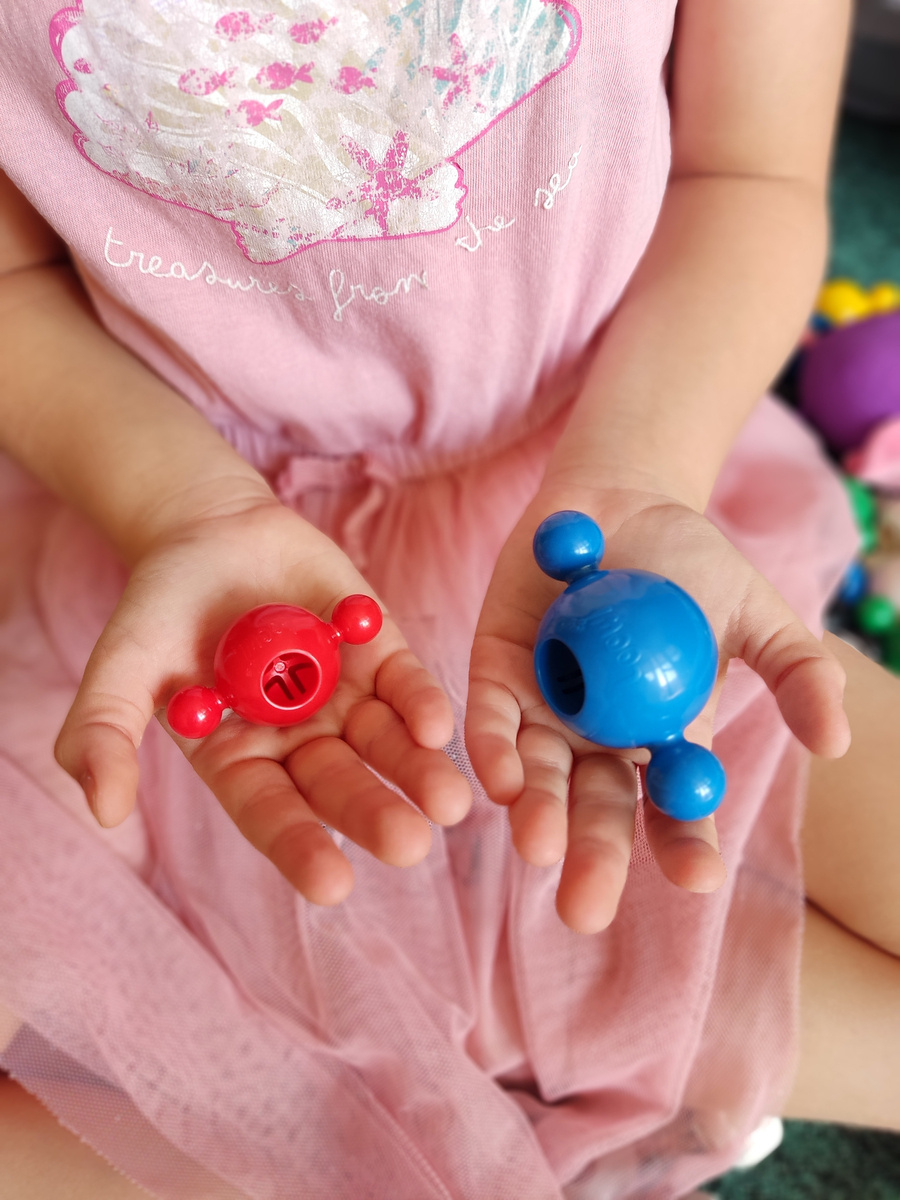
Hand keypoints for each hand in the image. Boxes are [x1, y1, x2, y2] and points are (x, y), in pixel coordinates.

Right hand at [55, 498, 471, 904]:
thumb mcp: (121, 668)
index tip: (333, 886)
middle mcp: (299, 740)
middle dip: (374, 815)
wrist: (207, 529)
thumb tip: (103, 811)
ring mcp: (343, 697)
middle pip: (339, 786)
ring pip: (385, 744)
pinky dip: (421, 703)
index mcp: (240, 760)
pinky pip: (404, 683)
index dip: (300, 848)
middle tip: (410, 844)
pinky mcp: (378, 651)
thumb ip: (103, 734)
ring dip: (417, 772)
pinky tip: (437, 727)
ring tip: (449, 802)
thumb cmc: (158, 607)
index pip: (271, 814)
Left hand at [466, 486, 849, 933]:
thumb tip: (835, 742)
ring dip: (537, 816)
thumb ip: (796, 672)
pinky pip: (490, 722)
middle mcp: (600, 742)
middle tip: (585, 909)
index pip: (678, 811)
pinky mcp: (496, 675)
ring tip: (541, 849)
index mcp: (665, 743)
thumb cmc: (693, 566)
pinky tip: (499, 779)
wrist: (620, 501)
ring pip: (538, 778)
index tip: (698, 878)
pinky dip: (493, 750)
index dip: (686, 846)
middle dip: (593, 859)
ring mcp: (545, 712)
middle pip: (597, 812)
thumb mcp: (757, 613)